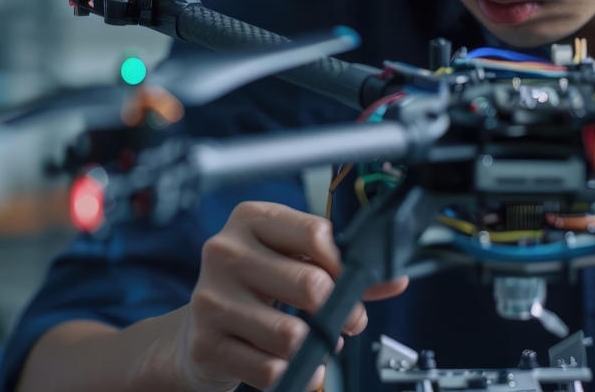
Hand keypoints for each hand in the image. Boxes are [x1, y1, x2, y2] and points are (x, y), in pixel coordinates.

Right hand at [175, 201, 408, 390]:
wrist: (198, 331)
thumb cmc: (256, 288)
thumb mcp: (294, 262)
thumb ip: (344, 268)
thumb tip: (395, 279)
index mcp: (251, 219)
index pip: (315, 234)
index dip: (342, 264)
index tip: (347, 280)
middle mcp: (225, 253)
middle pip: (310, 285)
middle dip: (340, 312)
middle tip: (346, 322)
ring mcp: (211, 300)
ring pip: (290, 335)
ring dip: (314, 348)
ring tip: (313, 343)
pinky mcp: (205, 345)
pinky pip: (270, 371)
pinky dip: (293, 375)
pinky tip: (291, 365)